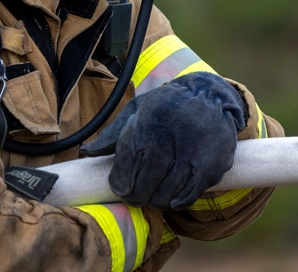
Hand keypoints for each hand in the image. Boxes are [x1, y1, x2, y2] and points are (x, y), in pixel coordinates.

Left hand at [80, 72, 246, 210]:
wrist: (209, 96)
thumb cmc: (166, 106)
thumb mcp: (136, 110)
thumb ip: (112, 134)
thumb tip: (86, 153)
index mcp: (144, 126)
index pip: (124, 170)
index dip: (119, 184)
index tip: (120, 187)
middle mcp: (167, 142)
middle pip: (143, 187)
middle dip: (135, 196)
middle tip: (134, 196)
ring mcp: (191, 156)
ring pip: (165, 195)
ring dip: (155, 200)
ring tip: (153, 195)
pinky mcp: (211, 167)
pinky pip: (189, 196)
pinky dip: (177, 202)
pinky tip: (172, 198)